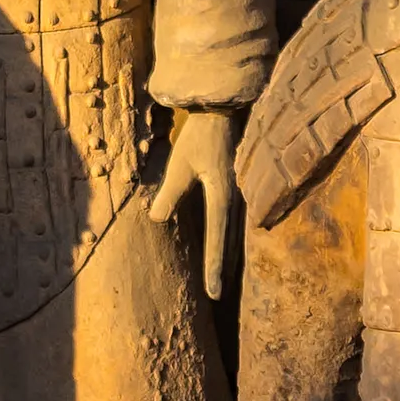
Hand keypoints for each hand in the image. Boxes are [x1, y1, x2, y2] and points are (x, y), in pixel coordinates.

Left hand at [149, 107, 240, 298]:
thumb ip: (169, 192)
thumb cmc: (201, 134)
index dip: (214, 269)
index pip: (217, 240)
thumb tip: (156, 219)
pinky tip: (228, 242)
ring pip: (237, 232)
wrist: (224, 106)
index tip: (213, 294)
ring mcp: (243, 192)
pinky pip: (237, 218)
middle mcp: (238, 198)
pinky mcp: (241, 185)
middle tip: (218, 294)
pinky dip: (232, 236)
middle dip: (223, 268)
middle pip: (231, 242)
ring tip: (223, 276)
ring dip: (229, 254)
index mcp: (223, 196)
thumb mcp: (180, 163)